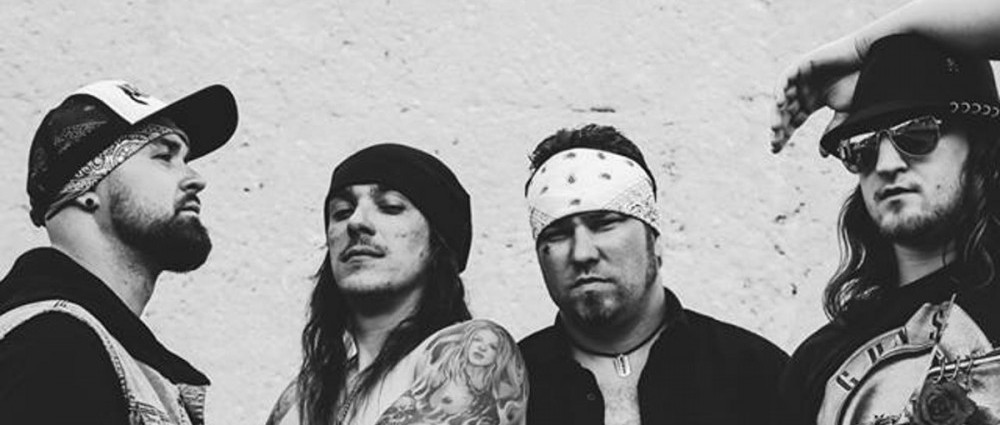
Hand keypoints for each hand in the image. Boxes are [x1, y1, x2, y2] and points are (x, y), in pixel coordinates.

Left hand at [770, 36, 868, 152]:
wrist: (870, 60)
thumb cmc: (859, 83)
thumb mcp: (844, 112)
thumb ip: (831, 130)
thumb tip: (822, 154)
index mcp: (811, 102)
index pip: (792, 121)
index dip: (784, 135)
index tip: (776, 150)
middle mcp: (803, 90)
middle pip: (785, 112)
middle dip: (778, 128)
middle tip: (774, 143)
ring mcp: (801, 77)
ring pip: (782, 98)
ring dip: (777, 113)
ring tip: (775, 128)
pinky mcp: (802, 64)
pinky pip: (785, 79)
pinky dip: (780, 90)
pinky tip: (780, 104)